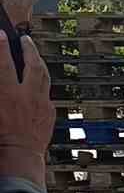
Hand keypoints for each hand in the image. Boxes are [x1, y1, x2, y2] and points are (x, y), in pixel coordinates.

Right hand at [0, 34, 52, 185]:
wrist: (18, 158)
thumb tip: (2, 76)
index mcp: (7, 95)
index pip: (3, 64)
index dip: (1, 46)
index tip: (0, 34)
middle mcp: (28, 97)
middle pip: (32, 65)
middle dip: (28, 48)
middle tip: (23, 39)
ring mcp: (42, 104)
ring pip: (44, 76)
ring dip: (38, 61)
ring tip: (33, 53)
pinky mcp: (50, 113)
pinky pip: (46, 92)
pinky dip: (41, 82)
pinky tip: (37, 79)